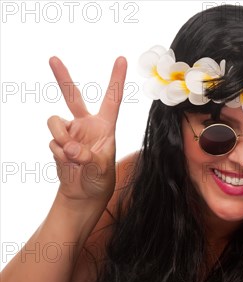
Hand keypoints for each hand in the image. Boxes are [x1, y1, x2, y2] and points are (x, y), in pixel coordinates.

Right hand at [47, 56, 126, 202]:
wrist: (84, 194)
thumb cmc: (100, 179)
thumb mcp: (100, 169)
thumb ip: (86, 157)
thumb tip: (68, 147)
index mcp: (106, 126)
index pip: (112, 98)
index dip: (117, 78)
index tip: (122, 58)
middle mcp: (87, 124)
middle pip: (72, 96)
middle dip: (62, 77)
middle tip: (52, 58)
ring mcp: (71, 132)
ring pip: (54, 122)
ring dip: (60, 138)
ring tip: (71, 156)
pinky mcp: (58, 141)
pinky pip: (51, 140)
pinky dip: (57, 153)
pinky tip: (67, 163)